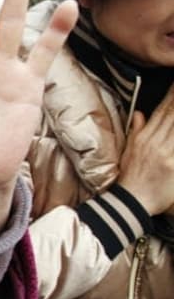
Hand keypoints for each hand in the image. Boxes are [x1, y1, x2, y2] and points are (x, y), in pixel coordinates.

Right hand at [117, 85, 173, 215]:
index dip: (171, 96)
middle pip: (172, 115)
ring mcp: (165, 153)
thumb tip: (138, 113)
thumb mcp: (128, 152)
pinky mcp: (172, 164)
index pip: (162, 111)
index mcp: (143, 138)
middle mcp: (154, 143)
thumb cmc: (130, 179)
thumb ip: (136, 131)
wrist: (130, 202)